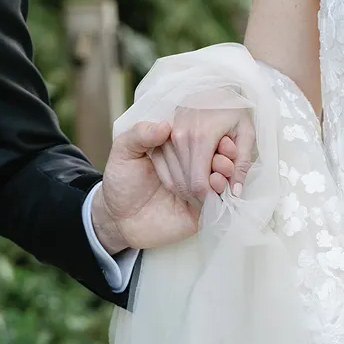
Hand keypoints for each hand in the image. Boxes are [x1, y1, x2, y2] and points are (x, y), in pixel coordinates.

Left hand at [92, 122, 241, 251]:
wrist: (117, 217)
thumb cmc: (121, 181)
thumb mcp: (124, 151)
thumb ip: (140, 134)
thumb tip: (165, 125)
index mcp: (177, 148)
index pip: (200, 137)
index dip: (211, 133)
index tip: (217, 130)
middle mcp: (191, 167)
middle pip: (214, 156)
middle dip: (224, 152)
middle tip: (225, 147)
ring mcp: (197, 189)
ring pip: (218, 177)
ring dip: (225, 169)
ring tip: (222, 166)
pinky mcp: (200, 210)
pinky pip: (214, 201)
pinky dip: (219, 191)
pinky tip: (217, 182)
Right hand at [153, 105, 256, 199]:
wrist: (210, 83)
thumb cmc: (232, 108)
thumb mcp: (246, 132)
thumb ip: (242, 163)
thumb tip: (235, 194)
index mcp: (201, 137)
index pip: (199, 184)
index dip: (209, 200)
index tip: (219, 202)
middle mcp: (180, 137)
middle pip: (185, 184)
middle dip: (200, 197)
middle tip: (215, 197)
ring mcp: (167, 135)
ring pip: (173, 178)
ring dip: (188, 189)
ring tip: (206, 185)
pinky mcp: (160, 135)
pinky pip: (164, 168)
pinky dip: (177, 178)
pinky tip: (191, 176)